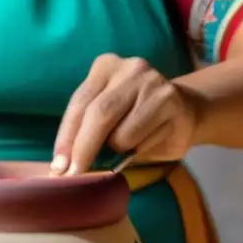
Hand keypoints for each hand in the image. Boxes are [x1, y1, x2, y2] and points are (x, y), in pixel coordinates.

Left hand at [52, 54, 199, 174]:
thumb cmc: (135, 119)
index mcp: (105, 67)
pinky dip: (135, 152)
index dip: (66, 138)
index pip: (79, 104)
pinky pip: (143, 141)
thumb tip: (62, 167)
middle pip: (99, 114)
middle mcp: (130, 69)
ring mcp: (154, 83)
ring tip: (125, 148)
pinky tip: (146, 142)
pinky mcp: (172, 104)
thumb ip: (86, 131)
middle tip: (74, 175)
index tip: (58, 167)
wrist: (185, 112)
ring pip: (121, 134)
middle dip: (83, 149)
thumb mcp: (106, 116)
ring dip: (116, 152)